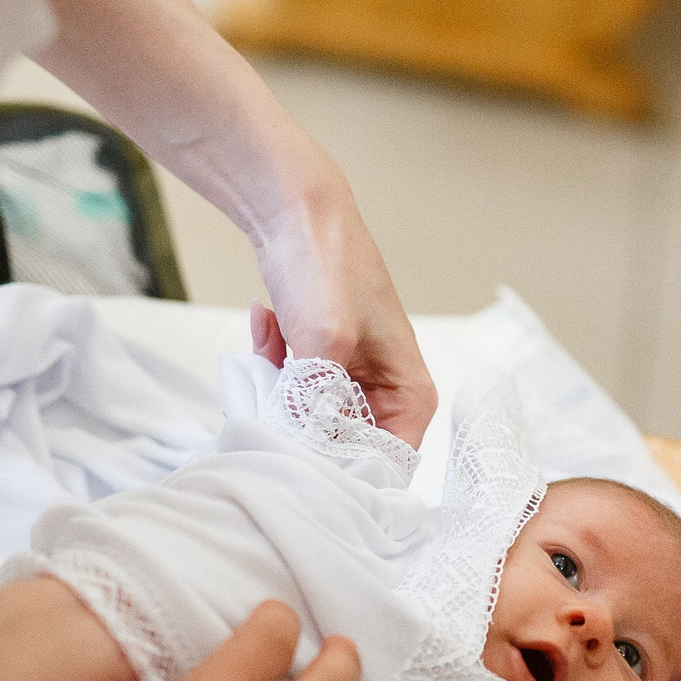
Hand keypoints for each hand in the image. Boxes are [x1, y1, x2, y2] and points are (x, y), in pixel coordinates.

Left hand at [250, 184, 435, 446]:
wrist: (295, 210)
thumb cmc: (328, 269)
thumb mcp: (324, 345)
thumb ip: (316, 407)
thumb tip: (299, 453)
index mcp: (411, 394)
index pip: (386, 463)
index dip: (344, 469)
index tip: (301, 460)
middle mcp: (387, 392)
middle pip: (342, 445)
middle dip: (301, 424)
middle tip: (275, 394)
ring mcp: (352, 377)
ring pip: (309, 418)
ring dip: (280, 389)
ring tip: (277, 340)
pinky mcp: (320, 362)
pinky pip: (291, 389)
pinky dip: (272, 363)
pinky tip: (269, 321)